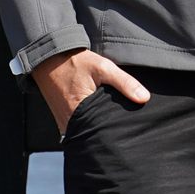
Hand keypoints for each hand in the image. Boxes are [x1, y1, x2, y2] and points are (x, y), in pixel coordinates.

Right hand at [31, 48, 150, 133]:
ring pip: (88, 132)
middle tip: (127, 127)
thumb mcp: (103, 67)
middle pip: (96, 134)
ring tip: (116, 122)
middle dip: (111, 131)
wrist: (50, 59)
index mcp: (79, 113)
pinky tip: (101, 117)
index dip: (118, 131)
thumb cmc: (76, 63)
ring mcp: (65, 124)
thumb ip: (124, 83)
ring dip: (100, 127)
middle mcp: (69, 123)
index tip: (131, 129)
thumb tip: (144, 98)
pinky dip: (91, 123)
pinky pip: (81, 127)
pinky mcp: (64, 121)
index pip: (104, 132)